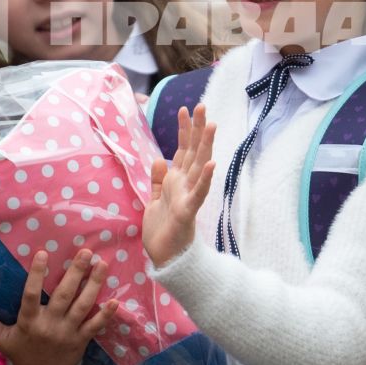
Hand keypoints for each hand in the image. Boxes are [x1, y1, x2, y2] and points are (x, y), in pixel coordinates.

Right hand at [0, 249, 114, 364]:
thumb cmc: (21, 355)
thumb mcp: (1, 340)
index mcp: (28, 322)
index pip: (31, 295)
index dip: (36, 275)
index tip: (43, 253)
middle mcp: (49, 326)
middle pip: (64, 296)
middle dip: (75, 273)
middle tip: (86, 252)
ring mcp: (68, 333)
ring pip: (83, 306)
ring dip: (94, 285)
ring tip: (102, 265)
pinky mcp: (81, 341)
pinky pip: (96, 326)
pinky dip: (106, 315)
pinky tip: (116, 300)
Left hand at [143, 105, 215, 267]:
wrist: (165, 258)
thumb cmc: (161, 231)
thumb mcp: (153, 200)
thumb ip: (157, 180)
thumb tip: (159, 159)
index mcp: (177, 181)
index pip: (183, 150)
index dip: (184, 130)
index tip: (185, 109)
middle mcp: (185, 185)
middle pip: (193, 152)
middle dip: (197, 129)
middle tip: (202, 106)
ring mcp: (189, 196)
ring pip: (198, 167)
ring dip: (205, 146)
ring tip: (211, 126)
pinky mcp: (187, 211)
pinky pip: (198, 193)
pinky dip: (205, 179)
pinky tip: (211, 164)